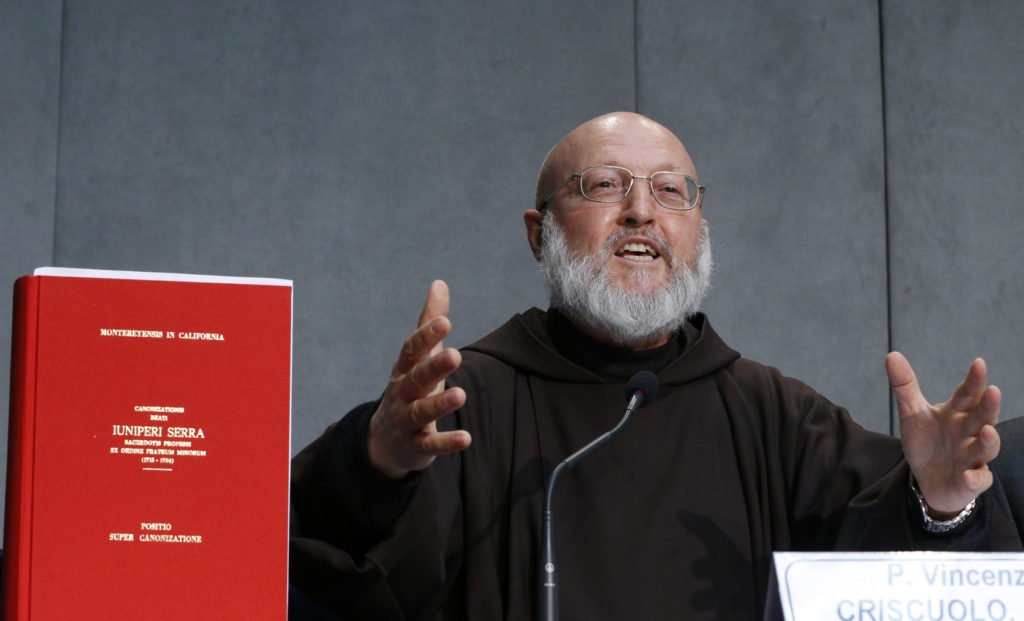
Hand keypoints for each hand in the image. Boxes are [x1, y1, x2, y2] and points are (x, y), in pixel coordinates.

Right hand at [367, 280, 470, 478]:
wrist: (385, 441)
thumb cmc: (410, 389)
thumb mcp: (419, 357)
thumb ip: (430, 322)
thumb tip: (439, 283)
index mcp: (405, 368)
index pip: (412, 349)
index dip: (426, 336)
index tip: (444, 322)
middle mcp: (402, 393)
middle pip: (416, 378)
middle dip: (433, 367)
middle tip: (455, 354)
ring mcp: (407, 420)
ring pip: (421, 411)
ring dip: (440, 404)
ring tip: (461, 395)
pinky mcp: (416, 446)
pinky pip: (430, 445)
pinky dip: (446, 443)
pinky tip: (466, 438)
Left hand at [887, 352, 1000, 516]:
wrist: (928, 480)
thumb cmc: (927, 442)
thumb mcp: (912, 413)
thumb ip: (905, 386)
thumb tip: (892, 354)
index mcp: (956, 414)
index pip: (967, 394)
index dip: (974, 380)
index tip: (978, 363)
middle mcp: (969, 433)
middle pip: (982, 418)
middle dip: (989, 406)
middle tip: (994, 391)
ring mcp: (972, 458)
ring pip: (985, 448)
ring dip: (988, 441)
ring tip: (987, 431)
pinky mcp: (970, 482)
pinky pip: (977, 481)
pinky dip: (975, 479)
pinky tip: (969, 476)